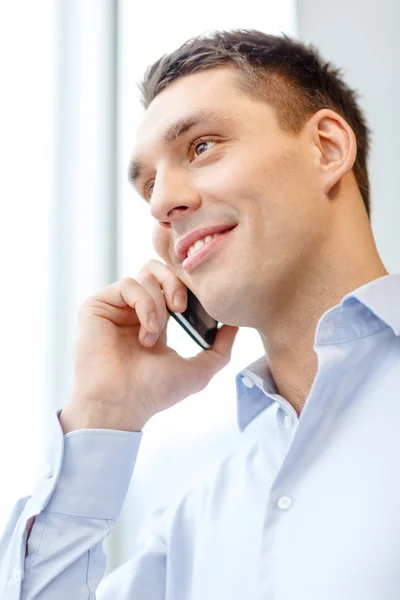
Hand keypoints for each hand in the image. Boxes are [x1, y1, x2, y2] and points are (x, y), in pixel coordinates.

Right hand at [60, 260, 238, 432]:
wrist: (121, 404)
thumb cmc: (154, 392)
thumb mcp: (198, 371)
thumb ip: (221, 348)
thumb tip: (237, 324)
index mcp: (156, 320)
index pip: (173, 284)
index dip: (189, 285)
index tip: (201, 300)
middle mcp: (134, 309)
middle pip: (159, 269)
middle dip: (176, 282)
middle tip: (182, 308)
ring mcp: (115, 306)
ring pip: (145, 276)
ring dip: (158, 304)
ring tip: (155, 334)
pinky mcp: (97, 305)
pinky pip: (128, 285)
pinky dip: (144, 305)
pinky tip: (145, 331)